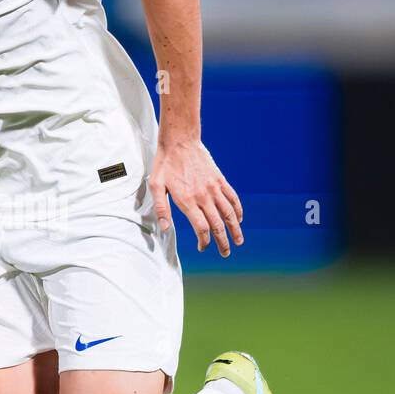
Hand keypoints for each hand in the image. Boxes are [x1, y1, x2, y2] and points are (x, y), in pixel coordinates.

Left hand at [150, 138, 242, 256]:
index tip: (202, 247)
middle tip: (225, 253)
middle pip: (218, 225)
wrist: (180, 140)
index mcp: (187, 201)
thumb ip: (161, 208)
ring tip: (239, 241)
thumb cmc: (165, 163)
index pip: (202, 228)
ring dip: (236, 229)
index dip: (204, 241)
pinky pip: (233, 198)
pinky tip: (239, 218)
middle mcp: (203, 196)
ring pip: (229, 213)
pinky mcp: (220, 180)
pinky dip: (238, 210)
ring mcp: (214, 188)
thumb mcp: (156, 186)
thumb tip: (165, 229)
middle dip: (223, 242)